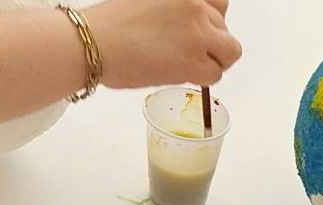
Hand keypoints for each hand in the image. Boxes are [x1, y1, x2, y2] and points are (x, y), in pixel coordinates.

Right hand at [84, 0, 242, 89]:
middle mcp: (195, 6)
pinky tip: (181, 74)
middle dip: (211, 43)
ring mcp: (196, 32)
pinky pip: (215, 75)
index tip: (201, 31)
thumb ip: (175, 9)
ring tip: (188, 65)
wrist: (93, 42)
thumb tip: (189, 26)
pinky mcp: (193, 59)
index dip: (212, 20)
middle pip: (224, 28)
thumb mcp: (146, 0)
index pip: (220, 4)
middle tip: (190, 52)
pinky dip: (202, 78)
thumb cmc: (110, 24)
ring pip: (228, 52)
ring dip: (212, 61)